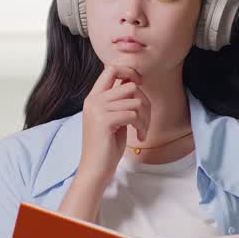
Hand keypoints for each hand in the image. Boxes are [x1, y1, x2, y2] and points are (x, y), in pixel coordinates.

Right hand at [78, 65, 151, 182]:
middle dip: (144, 103)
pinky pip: (133, 114)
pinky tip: (139, 137)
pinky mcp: (104, 121)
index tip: (140, 86)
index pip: (111, 69)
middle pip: (130, 86)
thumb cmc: (107, 145)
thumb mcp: (113, 118)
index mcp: (93, 97)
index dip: (130, 72)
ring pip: (135, 101)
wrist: (95, 168)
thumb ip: (119, 100)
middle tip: (144, 121)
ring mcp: (97, 109)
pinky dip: (141, 126)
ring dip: (145, 118)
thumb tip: (135, 83)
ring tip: (142, 131)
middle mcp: (93, 100)